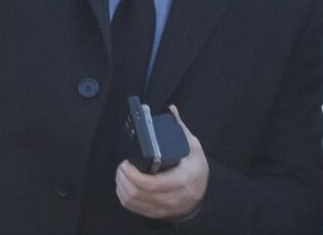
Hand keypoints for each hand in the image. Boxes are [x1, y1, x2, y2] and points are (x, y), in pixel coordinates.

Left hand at [115, 105, 208, 219]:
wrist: (202, 196)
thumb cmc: (197, 171)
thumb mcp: (193, 147)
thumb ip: (179, 128)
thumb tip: (171, 109)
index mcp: (181, 180)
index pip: (150, 184)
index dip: (133, 175)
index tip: (126, 163)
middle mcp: (171, 197)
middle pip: (137, 193)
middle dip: (123, 179)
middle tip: (121, 166)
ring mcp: (162, 208)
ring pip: (133, 202)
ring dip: (122, 187)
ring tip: (121, 174)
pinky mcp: (155, 213)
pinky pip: (134, 208)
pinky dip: (125, 197)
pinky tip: (124, 186)